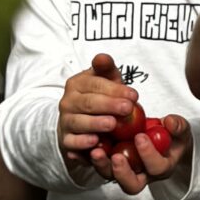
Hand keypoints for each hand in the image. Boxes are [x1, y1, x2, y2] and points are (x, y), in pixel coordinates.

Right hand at [58, 52, 141, 180]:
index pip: (96, 84)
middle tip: (127, 109)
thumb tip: (103, 57)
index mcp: (77, 83)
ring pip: (79, 122)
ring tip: (112, 124)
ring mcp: (66, 120)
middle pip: (89, 103)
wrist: (77, 122)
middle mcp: (68, 101)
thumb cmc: (98, 98)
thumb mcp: (105, 81)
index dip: (115, 90)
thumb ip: (107, 69)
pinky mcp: (66, 139)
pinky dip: (82, 143)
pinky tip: (95, 142)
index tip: (134, 96)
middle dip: (109, 105)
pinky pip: (72, 142)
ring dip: (96, 123)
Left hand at [89, 110, 192, 199]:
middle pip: (131, 184)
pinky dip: (87, 159)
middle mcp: (142, 175)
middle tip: (117, 156)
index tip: (140, 137)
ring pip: (111, 177)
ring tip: (95, 151)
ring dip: (102, 166)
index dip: (148, 155)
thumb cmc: (171, 136)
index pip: (156, 168)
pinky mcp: (109, 164)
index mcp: (161, 168)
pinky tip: (78, 148)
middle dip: (122, 172)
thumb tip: (169, 122)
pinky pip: (98, 165)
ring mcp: (124, 171)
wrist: (160, 139)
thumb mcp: (180, 130)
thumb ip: (178, 126)